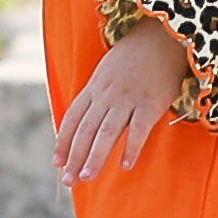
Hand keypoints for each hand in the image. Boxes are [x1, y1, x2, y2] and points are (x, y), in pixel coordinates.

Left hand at [53, 19, 190, 182]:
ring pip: (107, 132)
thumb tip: (86, 120)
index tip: (56, 163)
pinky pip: (139, 129)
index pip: (72, 118)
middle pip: (86, 130)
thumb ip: (97, 95)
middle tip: (68, 181)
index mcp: (94, 87)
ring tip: (86, 177)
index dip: (63, 141)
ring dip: (95, 156)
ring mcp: (128, 99)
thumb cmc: (134, 58)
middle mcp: (106, 94)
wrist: (161, 36)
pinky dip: (131, 147)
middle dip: (75, 156)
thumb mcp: (107, 72)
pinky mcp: (151, 103)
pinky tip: (125, 165)